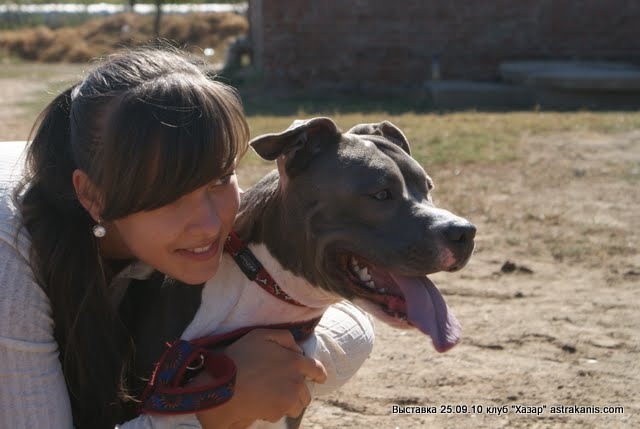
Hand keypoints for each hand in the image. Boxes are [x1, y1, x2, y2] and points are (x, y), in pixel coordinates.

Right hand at [194, 329, 326, 427]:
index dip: (318, 374)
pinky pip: (281, 414)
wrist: (225, 383)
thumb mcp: (262, 335)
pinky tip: (260, 403)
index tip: (319, 378)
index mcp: (295, 362)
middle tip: (282, 389)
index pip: (317, 370)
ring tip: (271, 397)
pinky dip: (273, 411)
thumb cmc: (241, 356)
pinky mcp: (278, 412)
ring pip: (296, 406)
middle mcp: (297, 381)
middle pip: (306, 393)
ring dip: (288, 403)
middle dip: (298, 392)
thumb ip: (284, 338)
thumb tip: (297, 349)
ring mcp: (289, 399)